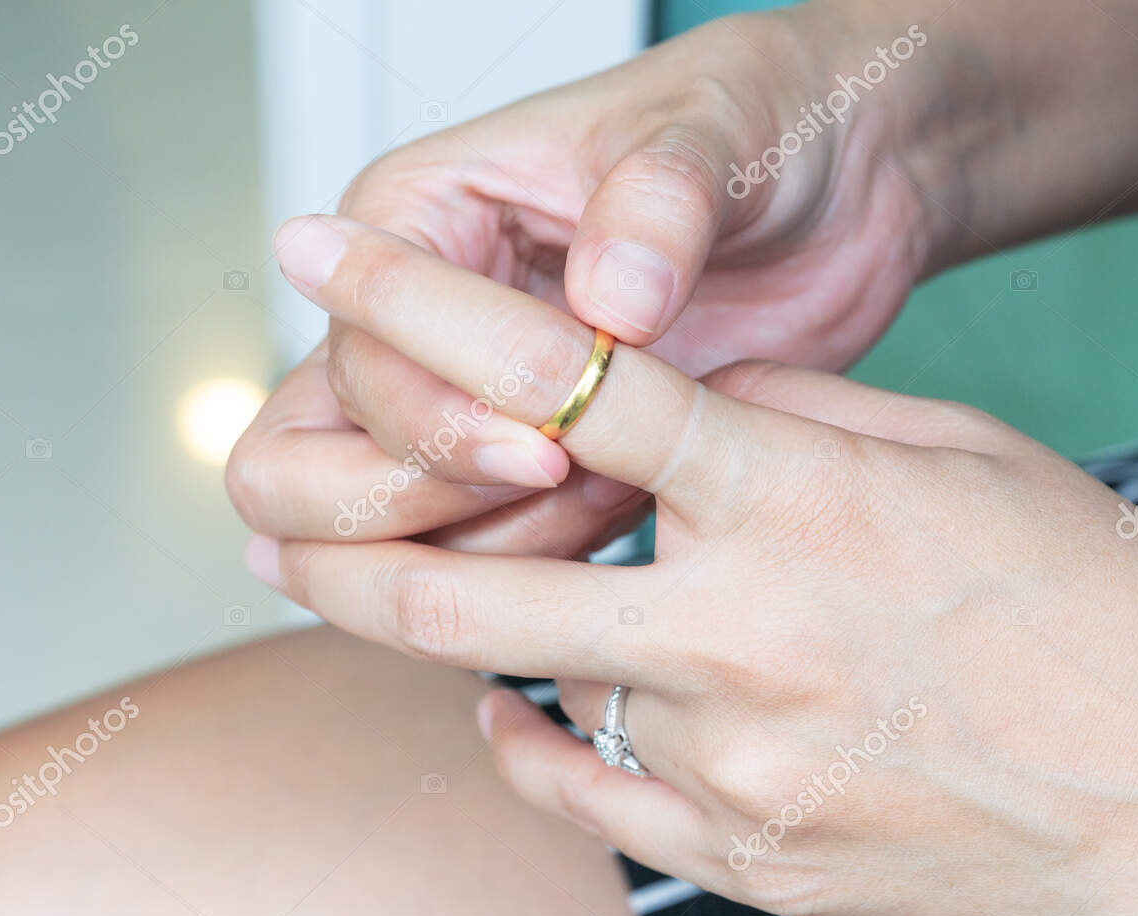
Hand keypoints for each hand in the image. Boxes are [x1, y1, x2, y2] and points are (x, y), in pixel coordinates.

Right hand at [228, 5, 933, 554]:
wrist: (845, 185)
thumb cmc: (756, 122)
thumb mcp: (718, 126)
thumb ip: (661, 200)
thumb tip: (613, 298)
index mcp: (415, 217)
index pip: (353, 361)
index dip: (436, 424)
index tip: (556, 443)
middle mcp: (407, 325)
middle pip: (291, 470)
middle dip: (404, 509)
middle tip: (549, 482)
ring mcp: (454, 406)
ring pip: (376, 536)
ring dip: (492, 544)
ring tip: (624, 488)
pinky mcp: (516, 469)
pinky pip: (470, 560)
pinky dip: (537, 570)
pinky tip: (633, 509)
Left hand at [244, 217, 1137, 915]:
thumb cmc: (1073, 602)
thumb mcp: (939, 450)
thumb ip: (773, 418)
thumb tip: (650, 403)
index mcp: (790, 495)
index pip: (562, 378)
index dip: (417, 306)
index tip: (325, 261)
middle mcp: (735, 630)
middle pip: (460, 575)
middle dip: (337, 543)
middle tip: (271, 518)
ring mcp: (726, 760)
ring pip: (535, 680)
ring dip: (507, 634)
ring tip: (497, 603)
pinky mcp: (733, 855)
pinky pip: (571, 790)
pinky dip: (521, 739)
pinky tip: (507, 710)